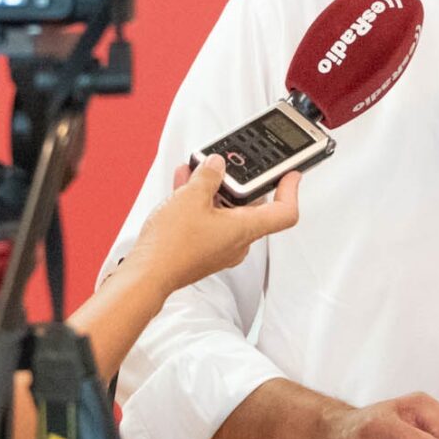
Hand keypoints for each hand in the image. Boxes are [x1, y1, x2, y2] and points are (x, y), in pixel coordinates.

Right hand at [128, 156, 298, 293]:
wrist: (146, 274)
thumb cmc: (172, 246)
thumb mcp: (192, 196)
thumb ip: (209, 175)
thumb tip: (217, 165)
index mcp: (245, 229)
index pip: (284, 212)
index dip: (291, 190)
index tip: (291, 174)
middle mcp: (237, 242)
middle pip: (250, 206)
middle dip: (237, 181)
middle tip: (228, 164)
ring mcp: (219, 247)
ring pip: (225, 211)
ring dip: (213, 188)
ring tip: (198, 169)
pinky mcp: (202, 249)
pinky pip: (208, 219)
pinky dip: (200, 201)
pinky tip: (185, 183)